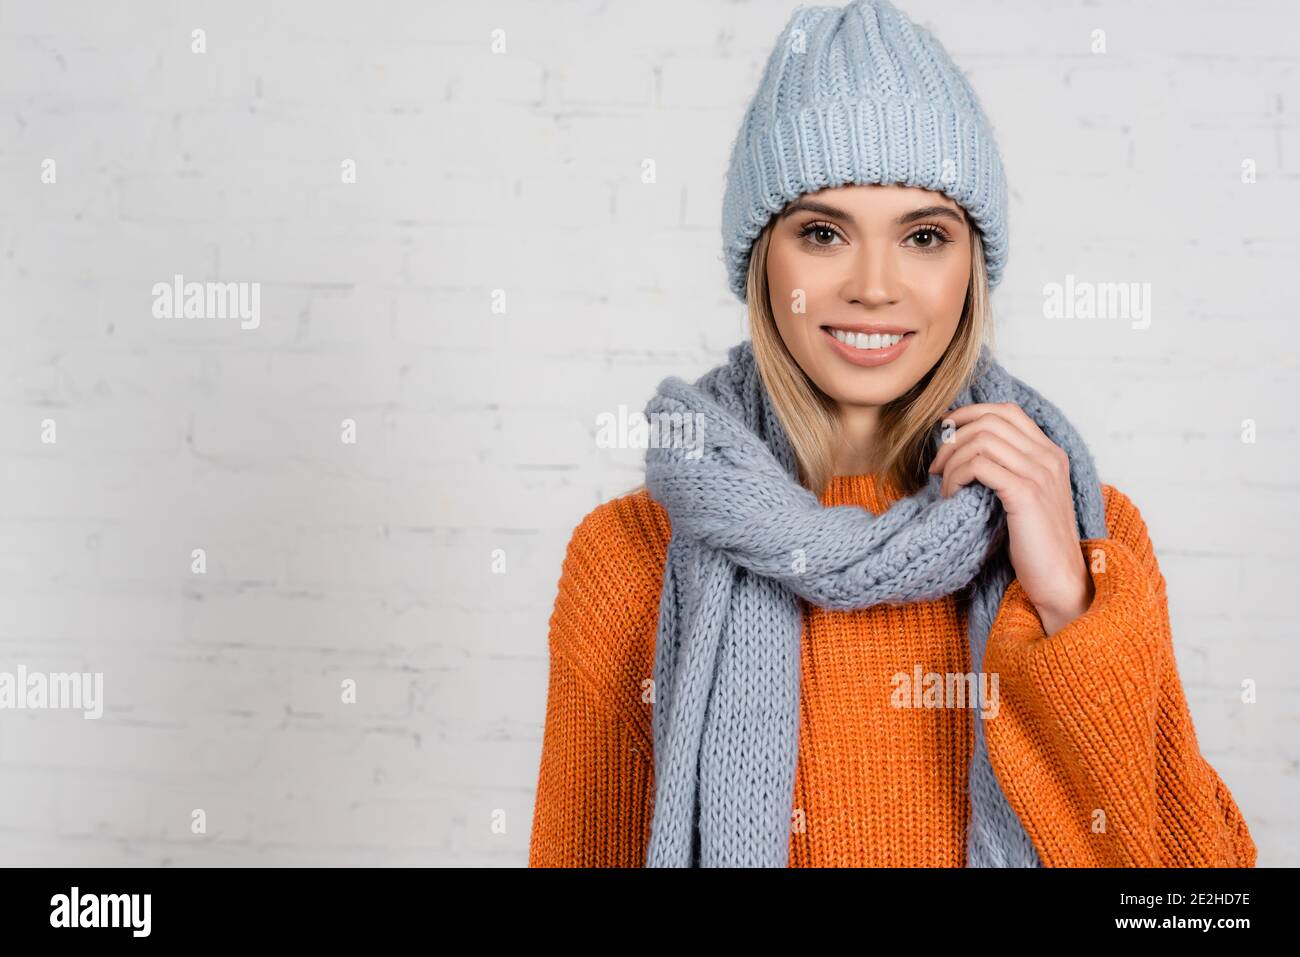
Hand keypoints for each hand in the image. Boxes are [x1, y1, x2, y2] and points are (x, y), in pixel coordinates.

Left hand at [928, 402, 1094, 634]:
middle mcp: (1048, 457)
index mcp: (1050, 454)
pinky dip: (956, 476)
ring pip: (980, 441)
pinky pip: (979, 465)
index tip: (945, 431)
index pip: (1007, 411)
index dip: (970, 413)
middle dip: (953, 438)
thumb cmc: (1034, 544)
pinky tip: (951, 496)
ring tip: (944, 486)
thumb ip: (1007, 469)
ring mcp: (1039, 474)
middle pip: (989, 421)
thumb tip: (963, 449)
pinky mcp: (1025, 494)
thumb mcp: (1024, 497)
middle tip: (936, 465)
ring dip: (951, 460)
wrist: (1060, 580)